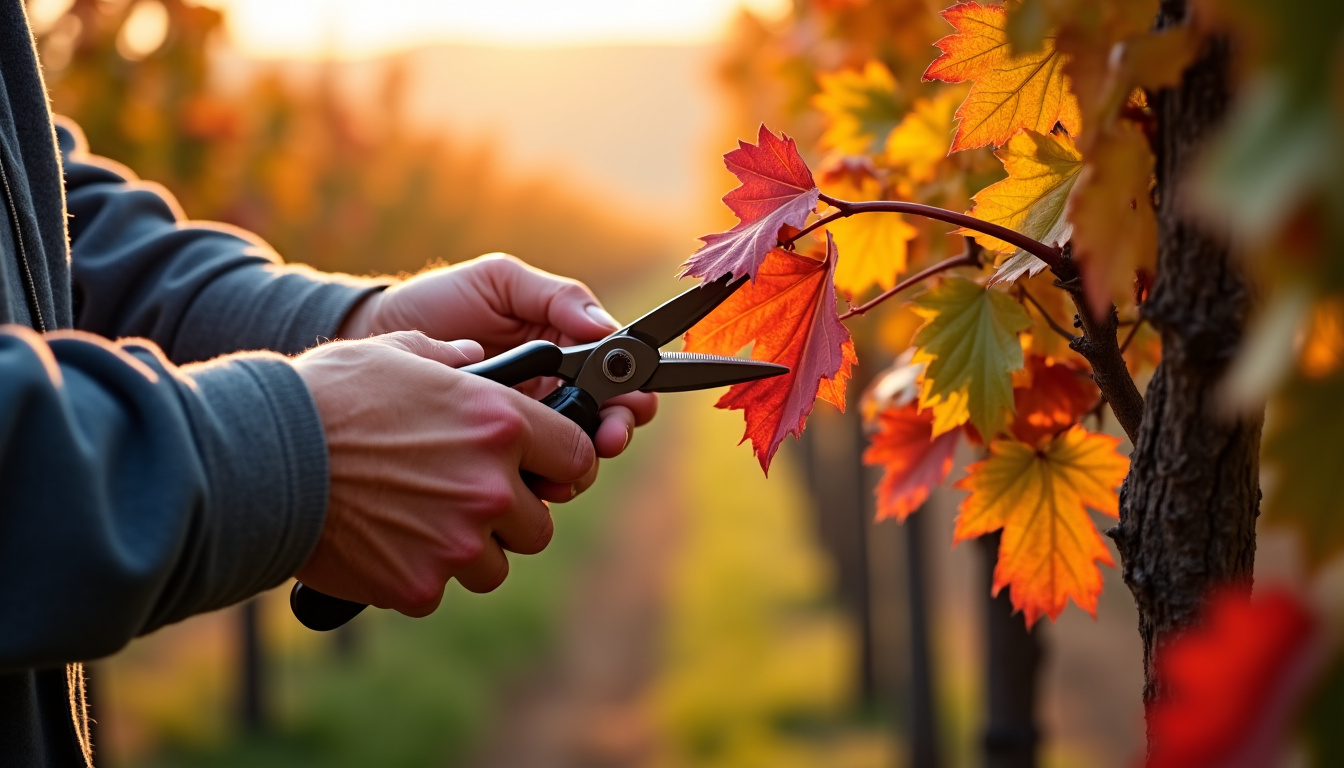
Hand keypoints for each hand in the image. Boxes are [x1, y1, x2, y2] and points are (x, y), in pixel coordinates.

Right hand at [292, 331, 595, 615]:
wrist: (262, 458)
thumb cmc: (328, 395)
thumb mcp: (397, 351)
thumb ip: (451, 358)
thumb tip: (475, 356)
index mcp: (500, 423)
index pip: (576, 456)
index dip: (559, 462)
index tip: (542, 466)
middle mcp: (491, 487)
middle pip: (538, 523)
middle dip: (509, 514)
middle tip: (466, 497)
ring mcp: (458, 542)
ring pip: (495, 564)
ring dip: (469, 549)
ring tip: (421, 522)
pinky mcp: (420, 584)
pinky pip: (441, 587)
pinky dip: (418, 573)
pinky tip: (385, 543)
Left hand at [338, 253, 655, 458]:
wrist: (374, 340)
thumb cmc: (438, 303)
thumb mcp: (499, 283)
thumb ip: (555, 298)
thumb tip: (606, 328)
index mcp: (564, 352)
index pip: (616, 380)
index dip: (633, 395)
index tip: (631, 404)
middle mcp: (553, 396)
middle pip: (606, 427)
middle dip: (613, 434)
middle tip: (605, 439)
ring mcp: (525, 433)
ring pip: (574, 461)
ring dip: (579, 465)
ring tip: (563, 464)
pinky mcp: (497, 461)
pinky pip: (530, 482)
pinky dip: (537, 486)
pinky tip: (526, 482)